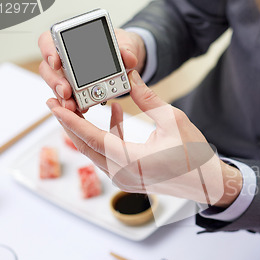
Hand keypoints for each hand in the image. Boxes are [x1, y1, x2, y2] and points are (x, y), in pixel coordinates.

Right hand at [38, 28, 145, 111]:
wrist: (125, 61)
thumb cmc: (118, 48)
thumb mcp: (125, 45)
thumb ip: (126, 50)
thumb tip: (128, 57)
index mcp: (69, 42)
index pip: (48, 42)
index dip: (48, 51)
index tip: (56, 61)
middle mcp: (64, 61)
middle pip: (49, 70)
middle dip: (55, 82)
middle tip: (66, 91)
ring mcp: (68, 78)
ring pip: (57, 88)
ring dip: (62, 98)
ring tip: (71, 106)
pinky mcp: (76, 93)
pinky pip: (70, 100)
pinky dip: (73, 106)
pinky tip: (80, 111)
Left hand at [47, 70, 242, 206]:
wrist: (207, 183)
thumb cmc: (194, 154)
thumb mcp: (172, 120)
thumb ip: (147, 98)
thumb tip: (130, 76)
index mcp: (131, 160)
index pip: (91, 138)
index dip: (69, 119)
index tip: (52, 105)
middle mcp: (122, 174)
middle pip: (86, 146)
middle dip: (71, 123)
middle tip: (58, 102)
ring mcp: (125, 179)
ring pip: (96, 151)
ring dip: (89, 129)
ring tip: (85, 105)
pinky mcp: (130, 178)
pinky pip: (110, 155)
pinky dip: (108, 136)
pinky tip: (115, 115)